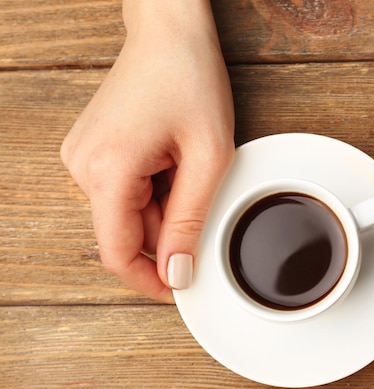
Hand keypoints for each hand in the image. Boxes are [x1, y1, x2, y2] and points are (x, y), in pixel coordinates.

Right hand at [60, 0, 233, 302]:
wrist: (169, 33)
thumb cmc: (190, 79)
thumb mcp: (208, 158)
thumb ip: (191, 221)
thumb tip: (178, 273)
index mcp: (107, 171)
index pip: (117, 253)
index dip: (149, 279)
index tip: (179, 288)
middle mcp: (83, 166)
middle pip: (125, 233)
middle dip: (168, 230)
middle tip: (202, 196)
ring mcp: (83, 157)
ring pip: (127, 213)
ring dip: (164, 206)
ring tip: (187, 166)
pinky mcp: (92, 150)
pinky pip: (123, 192)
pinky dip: (153, 190)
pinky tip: (172, 160)